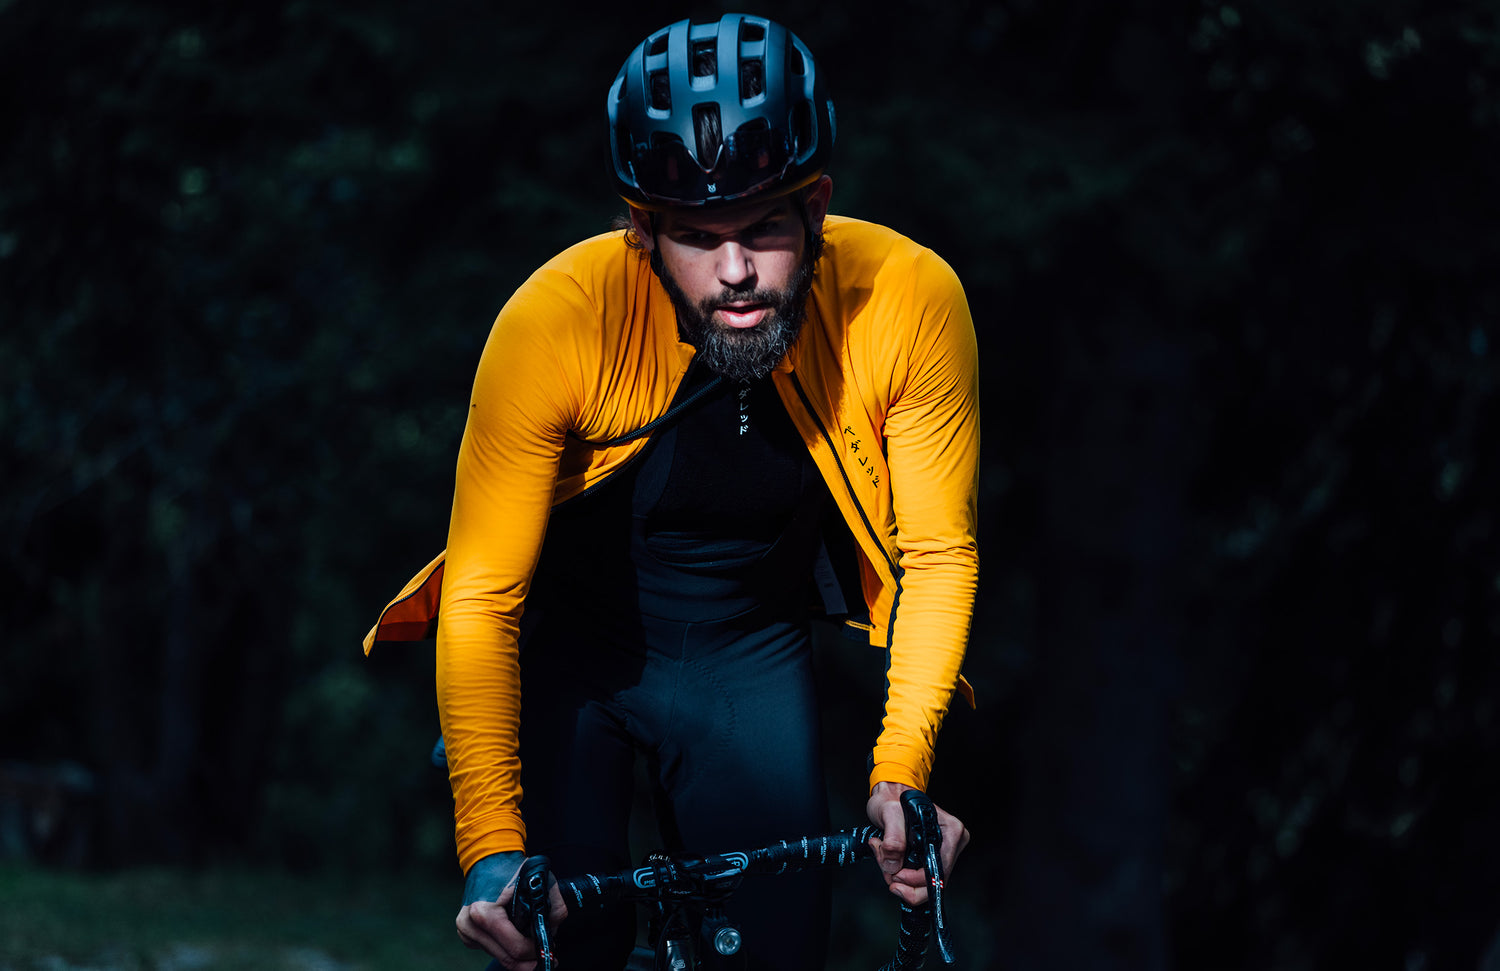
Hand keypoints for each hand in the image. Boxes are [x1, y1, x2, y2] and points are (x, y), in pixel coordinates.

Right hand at [455, 868, 567, 969]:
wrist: (487, 859)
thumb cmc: (511, 868)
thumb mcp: (539, 879)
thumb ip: (554, 905)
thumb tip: (552, 932)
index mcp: (483, 912)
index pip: (515, 947)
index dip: (536, 952)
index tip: (550, 951)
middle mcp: (470, 924)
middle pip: (507, 958)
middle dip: (529, 961)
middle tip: (547, 958)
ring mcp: (465, 931)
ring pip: (500, 956)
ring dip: (518, 955)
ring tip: (533, 944)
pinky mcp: (466, 934)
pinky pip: (492, 949)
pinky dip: (506, 947)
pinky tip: (516, 936)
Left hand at [866, 781, 969, 906]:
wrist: (890, 798)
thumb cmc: (893, 801)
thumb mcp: (890, 813)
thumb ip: (893, 839)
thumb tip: (893, 866)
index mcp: (951, 830)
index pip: (940, 868)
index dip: (917, 879)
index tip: (897, 876)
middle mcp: (952, 842)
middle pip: (935, 881)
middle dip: (908, 884)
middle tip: (889, 876)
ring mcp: (944, 851)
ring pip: (927, 883)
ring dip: (903, 880)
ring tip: (886, 865)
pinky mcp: (933, 856)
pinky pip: (921, 878)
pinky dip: (904, 876)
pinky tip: (891, 864)